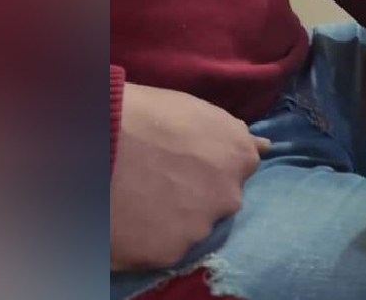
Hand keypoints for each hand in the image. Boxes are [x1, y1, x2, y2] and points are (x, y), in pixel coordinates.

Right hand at [110, 83, 270, 270]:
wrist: (101, 139)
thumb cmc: (145, 113)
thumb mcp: (198, 112)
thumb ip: (231, 135)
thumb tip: (264, 146)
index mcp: (240, 156)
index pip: (237, 170)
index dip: (209, 167)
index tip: (184, 164)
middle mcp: (230, 196)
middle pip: (217, 202)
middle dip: (194, 194)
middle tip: (158, 181)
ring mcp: (201, 227)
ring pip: (190, 228)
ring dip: (171, 218)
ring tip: (138, 198)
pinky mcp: (170, 253)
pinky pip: (162, 249)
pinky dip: (147, 239)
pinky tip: (128, 218)